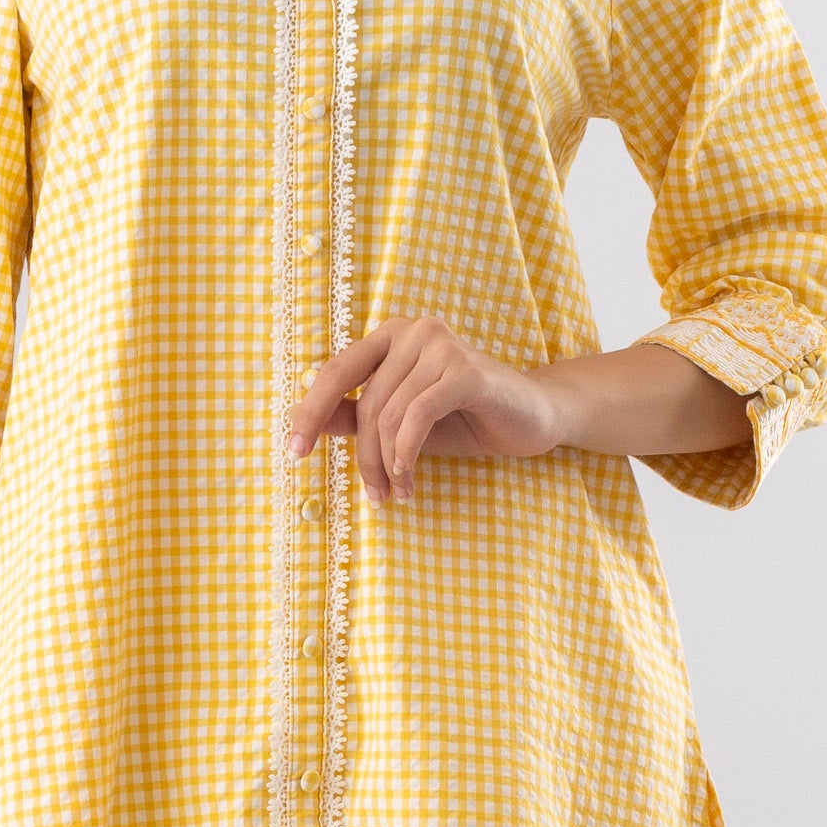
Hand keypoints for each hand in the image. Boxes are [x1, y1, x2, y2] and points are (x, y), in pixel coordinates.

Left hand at [287, 315, 561, 504]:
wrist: (533, 418)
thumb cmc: (464, 418)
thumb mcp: (400, 422)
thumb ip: (355, 416)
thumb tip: (301, 419)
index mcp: (390, 336)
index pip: (335, 372)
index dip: (310, 412)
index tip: (294, 453)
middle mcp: (412, 330)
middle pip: (365, 402)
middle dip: (363, 457)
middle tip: (373, 496)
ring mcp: (440, 345)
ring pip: (389, 415)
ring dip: (389, 464)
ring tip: (400, 492)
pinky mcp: (466, 369)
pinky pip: (417, 416)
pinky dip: (407, 452)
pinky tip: (409, 475)